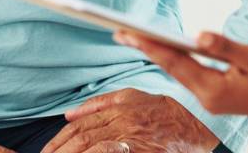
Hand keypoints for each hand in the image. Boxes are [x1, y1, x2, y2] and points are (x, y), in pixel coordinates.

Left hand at [41, 88, 217, 152]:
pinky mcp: (138, 149)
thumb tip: (71, 113)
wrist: (199, 134)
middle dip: (60, 149)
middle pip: (83, 136)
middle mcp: (125, 120)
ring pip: (92, 146)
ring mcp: (132, 137)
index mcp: (122, 105)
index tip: (48, 150)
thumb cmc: (168, 117)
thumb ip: (104, 102)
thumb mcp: (138, 99)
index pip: (83, 123)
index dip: (61, 138)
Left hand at [115, 31, 247, 120]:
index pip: (175, 62)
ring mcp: (210, 99)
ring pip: (177, 72)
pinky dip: (174, 60)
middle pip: (170, 68)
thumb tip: (198, 34)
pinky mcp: (215, 96)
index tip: (128, 32)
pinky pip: (188, 75)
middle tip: (119, 32)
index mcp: (213, 89)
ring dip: (157, 54)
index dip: (150, 45)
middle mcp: (207, 97)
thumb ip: (224, 46)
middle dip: (145, 48)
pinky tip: (164, 49)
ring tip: (134, 37)